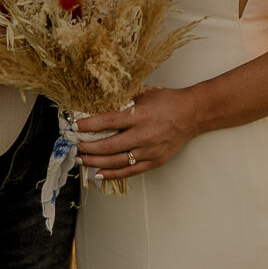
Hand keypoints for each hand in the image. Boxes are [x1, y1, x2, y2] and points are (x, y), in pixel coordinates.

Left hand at [76, 85, 199, 179]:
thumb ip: (123, 102)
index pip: (107, 121)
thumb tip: (100, 107)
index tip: (75, 127)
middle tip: (75, 145)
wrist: (192, 114)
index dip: (89, 125)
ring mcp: (149, 151)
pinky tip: (99, 173)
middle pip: (108, 145)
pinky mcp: (154, 161)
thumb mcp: (144, 94)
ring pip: (116, 161)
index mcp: (140, 115)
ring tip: (82, 159)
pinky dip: (113, 174)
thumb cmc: (168, 101)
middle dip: (88, 147)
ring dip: (96, 162)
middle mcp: (143, 135)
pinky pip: (130, 171)